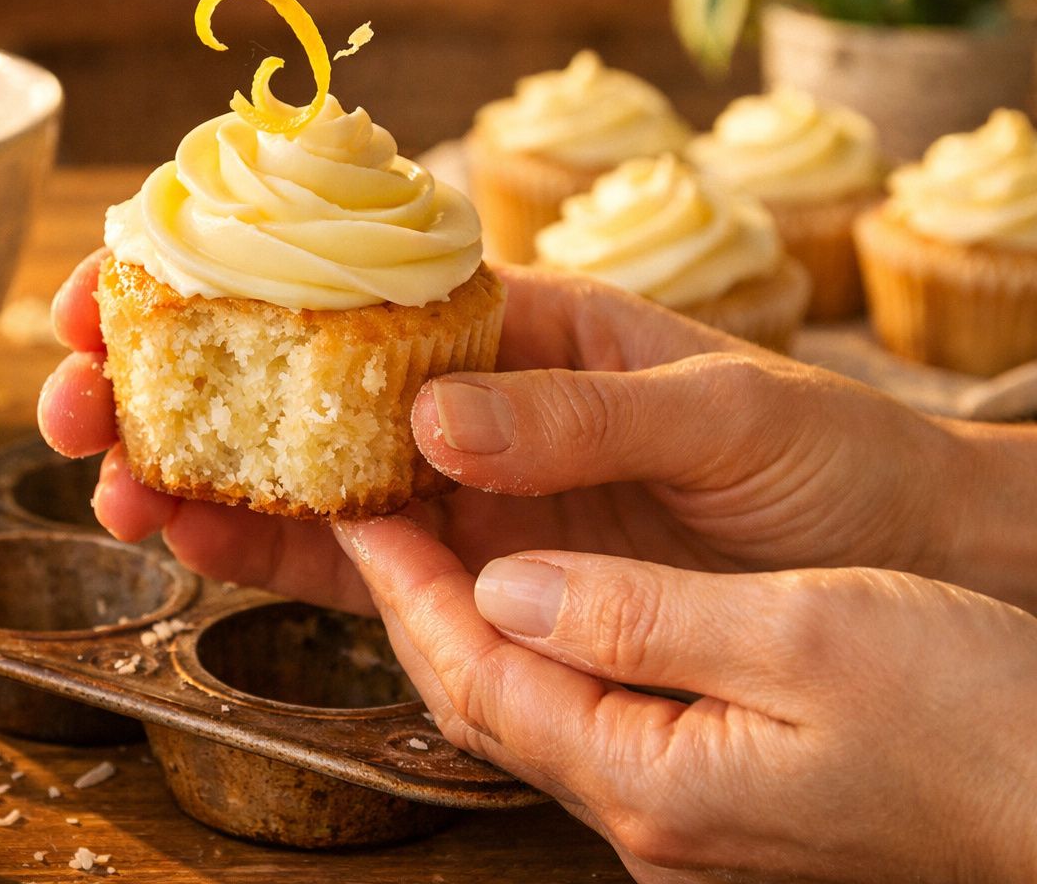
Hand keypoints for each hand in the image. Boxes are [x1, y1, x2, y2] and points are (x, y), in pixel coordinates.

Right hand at [38, 253, 1021, 612]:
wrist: (884, 564)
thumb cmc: (823, 458)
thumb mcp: (721, 414)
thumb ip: (577, 420)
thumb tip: (435, 423)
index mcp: (519, 325)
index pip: (353, 281)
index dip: (233, 276)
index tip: (130, 275)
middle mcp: (464, 403)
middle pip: (290, 379)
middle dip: (172, 378)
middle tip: (74, 394)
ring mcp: (454, 494)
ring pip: (293, 476)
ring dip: (189, 471)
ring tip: (107, 480)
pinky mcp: (465, 577)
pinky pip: (346, 566)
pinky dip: (263, 554)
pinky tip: (188, 538)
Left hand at [333, 515, 1036, 882]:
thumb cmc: (974, 710)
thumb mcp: (806, 633)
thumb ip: (639, 614)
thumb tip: (506, 587)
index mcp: (654, 779)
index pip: (478, 677)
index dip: (404, 590)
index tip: (352, 516)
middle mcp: (645, 813)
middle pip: (482, 700)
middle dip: (408, 606)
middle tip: (355, 517)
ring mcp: (675, 811)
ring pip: (524, 705)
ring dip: (461, 621)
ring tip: (414, 535)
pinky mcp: (707, 790)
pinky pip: (580, 710)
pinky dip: (532, 643)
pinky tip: (523, 588)